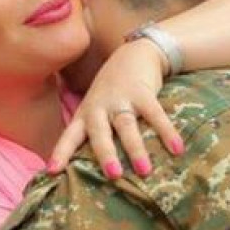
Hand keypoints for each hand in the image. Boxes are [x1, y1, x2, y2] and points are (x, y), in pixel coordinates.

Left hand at [49, 39, 183, 177]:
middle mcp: (100, 107)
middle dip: (105, 154)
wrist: (134, 53)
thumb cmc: (111, 92)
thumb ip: (92, 134)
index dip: (61, 152)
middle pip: (100, 132)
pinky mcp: (144, 93)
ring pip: (127, 126)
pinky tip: (177, 149)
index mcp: (86, 114)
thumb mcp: (95, 109)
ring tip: (145, 172)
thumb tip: (86, 171)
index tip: (51, 171)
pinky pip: (156, 115)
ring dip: (136, 149)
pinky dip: (167, 132)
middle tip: (113, 176)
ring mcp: (122, 99)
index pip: (70, 135)